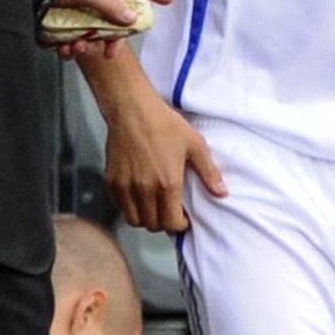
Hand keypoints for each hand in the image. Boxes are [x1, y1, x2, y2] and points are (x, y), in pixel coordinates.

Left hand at [49, 0, 172, 59]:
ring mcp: (78, 11)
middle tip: (109, 53)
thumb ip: (109, 5)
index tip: (169, 0)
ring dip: (86, 45)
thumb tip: (132, 20)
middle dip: (111, 39)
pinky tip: (62, 49)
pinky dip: (69, 48)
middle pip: (115, 20)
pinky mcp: (63, 24)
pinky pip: (72, 40)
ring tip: (75, 47)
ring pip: (93, 34)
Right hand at [105, 86, 226, 231]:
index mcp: (167, 184)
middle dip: (164, 223)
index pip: (171, 223)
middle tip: (169, 211)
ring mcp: (126, 187)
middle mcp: (145, 190)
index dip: (179, 225)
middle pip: (153, 225)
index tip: (183, 217)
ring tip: (154, 207)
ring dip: (146, 219)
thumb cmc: (164, 124)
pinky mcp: (112, 181)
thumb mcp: (194, 144)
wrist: (132, 109)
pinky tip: (139, 197)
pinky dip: (130, 208)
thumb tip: (222, 193)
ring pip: (134, 220)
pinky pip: (120, 207)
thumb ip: (209, 172)